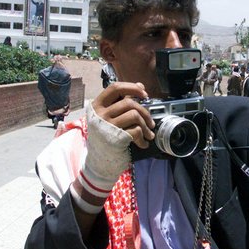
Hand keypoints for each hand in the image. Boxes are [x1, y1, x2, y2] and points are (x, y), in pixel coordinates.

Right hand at [72, 82, 156, 215]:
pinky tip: (144, 143)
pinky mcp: (115, 138)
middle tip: (151, 122)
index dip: (132, 87)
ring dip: (146, 125)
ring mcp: (107, 126)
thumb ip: (123, 101)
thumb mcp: (110, 117)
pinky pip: (136, 131)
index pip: (115, 88)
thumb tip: (141, 86)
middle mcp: (100, 114)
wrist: (99, 162)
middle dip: (145, 111)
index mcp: (97, 106)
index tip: (145, 94)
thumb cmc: (106, 136)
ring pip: (134, 115)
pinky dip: (143, 138)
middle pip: (129, 102)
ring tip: (149, 134)